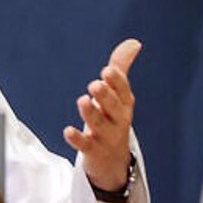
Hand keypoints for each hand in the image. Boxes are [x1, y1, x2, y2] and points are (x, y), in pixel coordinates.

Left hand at [63, 39, 140, 190]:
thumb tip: (134, 42)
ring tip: (82, 101)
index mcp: (124, 103)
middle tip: (95, 84)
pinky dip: (78, 139)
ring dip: (91, 113)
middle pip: (113, 107)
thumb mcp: (119, 94)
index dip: (117, 81)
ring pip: (99, 125)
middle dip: (106, 96)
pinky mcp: (94, 151)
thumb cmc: (113, 119)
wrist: (113, 160)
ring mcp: (106, 137)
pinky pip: (86, 145)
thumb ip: (121, 67)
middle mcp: (118, 120)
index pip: (123, 91)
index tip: (107, 70)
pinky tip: (68, 131)